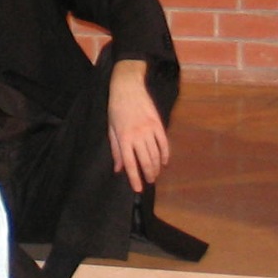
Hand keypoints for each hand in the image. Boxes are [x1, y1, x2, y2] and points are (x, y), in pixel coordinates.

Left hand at [106, 62, 170, 191]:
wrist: (128, 87)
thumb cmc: (116, 108)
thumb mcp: (111, 129)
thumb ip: (116, 150)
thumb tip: (118, 169)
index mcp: (123, 138)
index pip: (129, 163)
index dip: (134, 178)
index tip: (138, 189)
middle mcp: (137, 135)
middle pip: (145, 161)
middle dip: (148, 174)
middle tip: (150, 181)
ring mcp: (149, 129)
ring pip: (156, 154)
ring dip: (157, 167)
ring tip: (155, 174)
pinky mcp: (158, 124)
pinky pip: (164, 143)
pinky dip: (165, 154)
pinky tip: (164, 161)